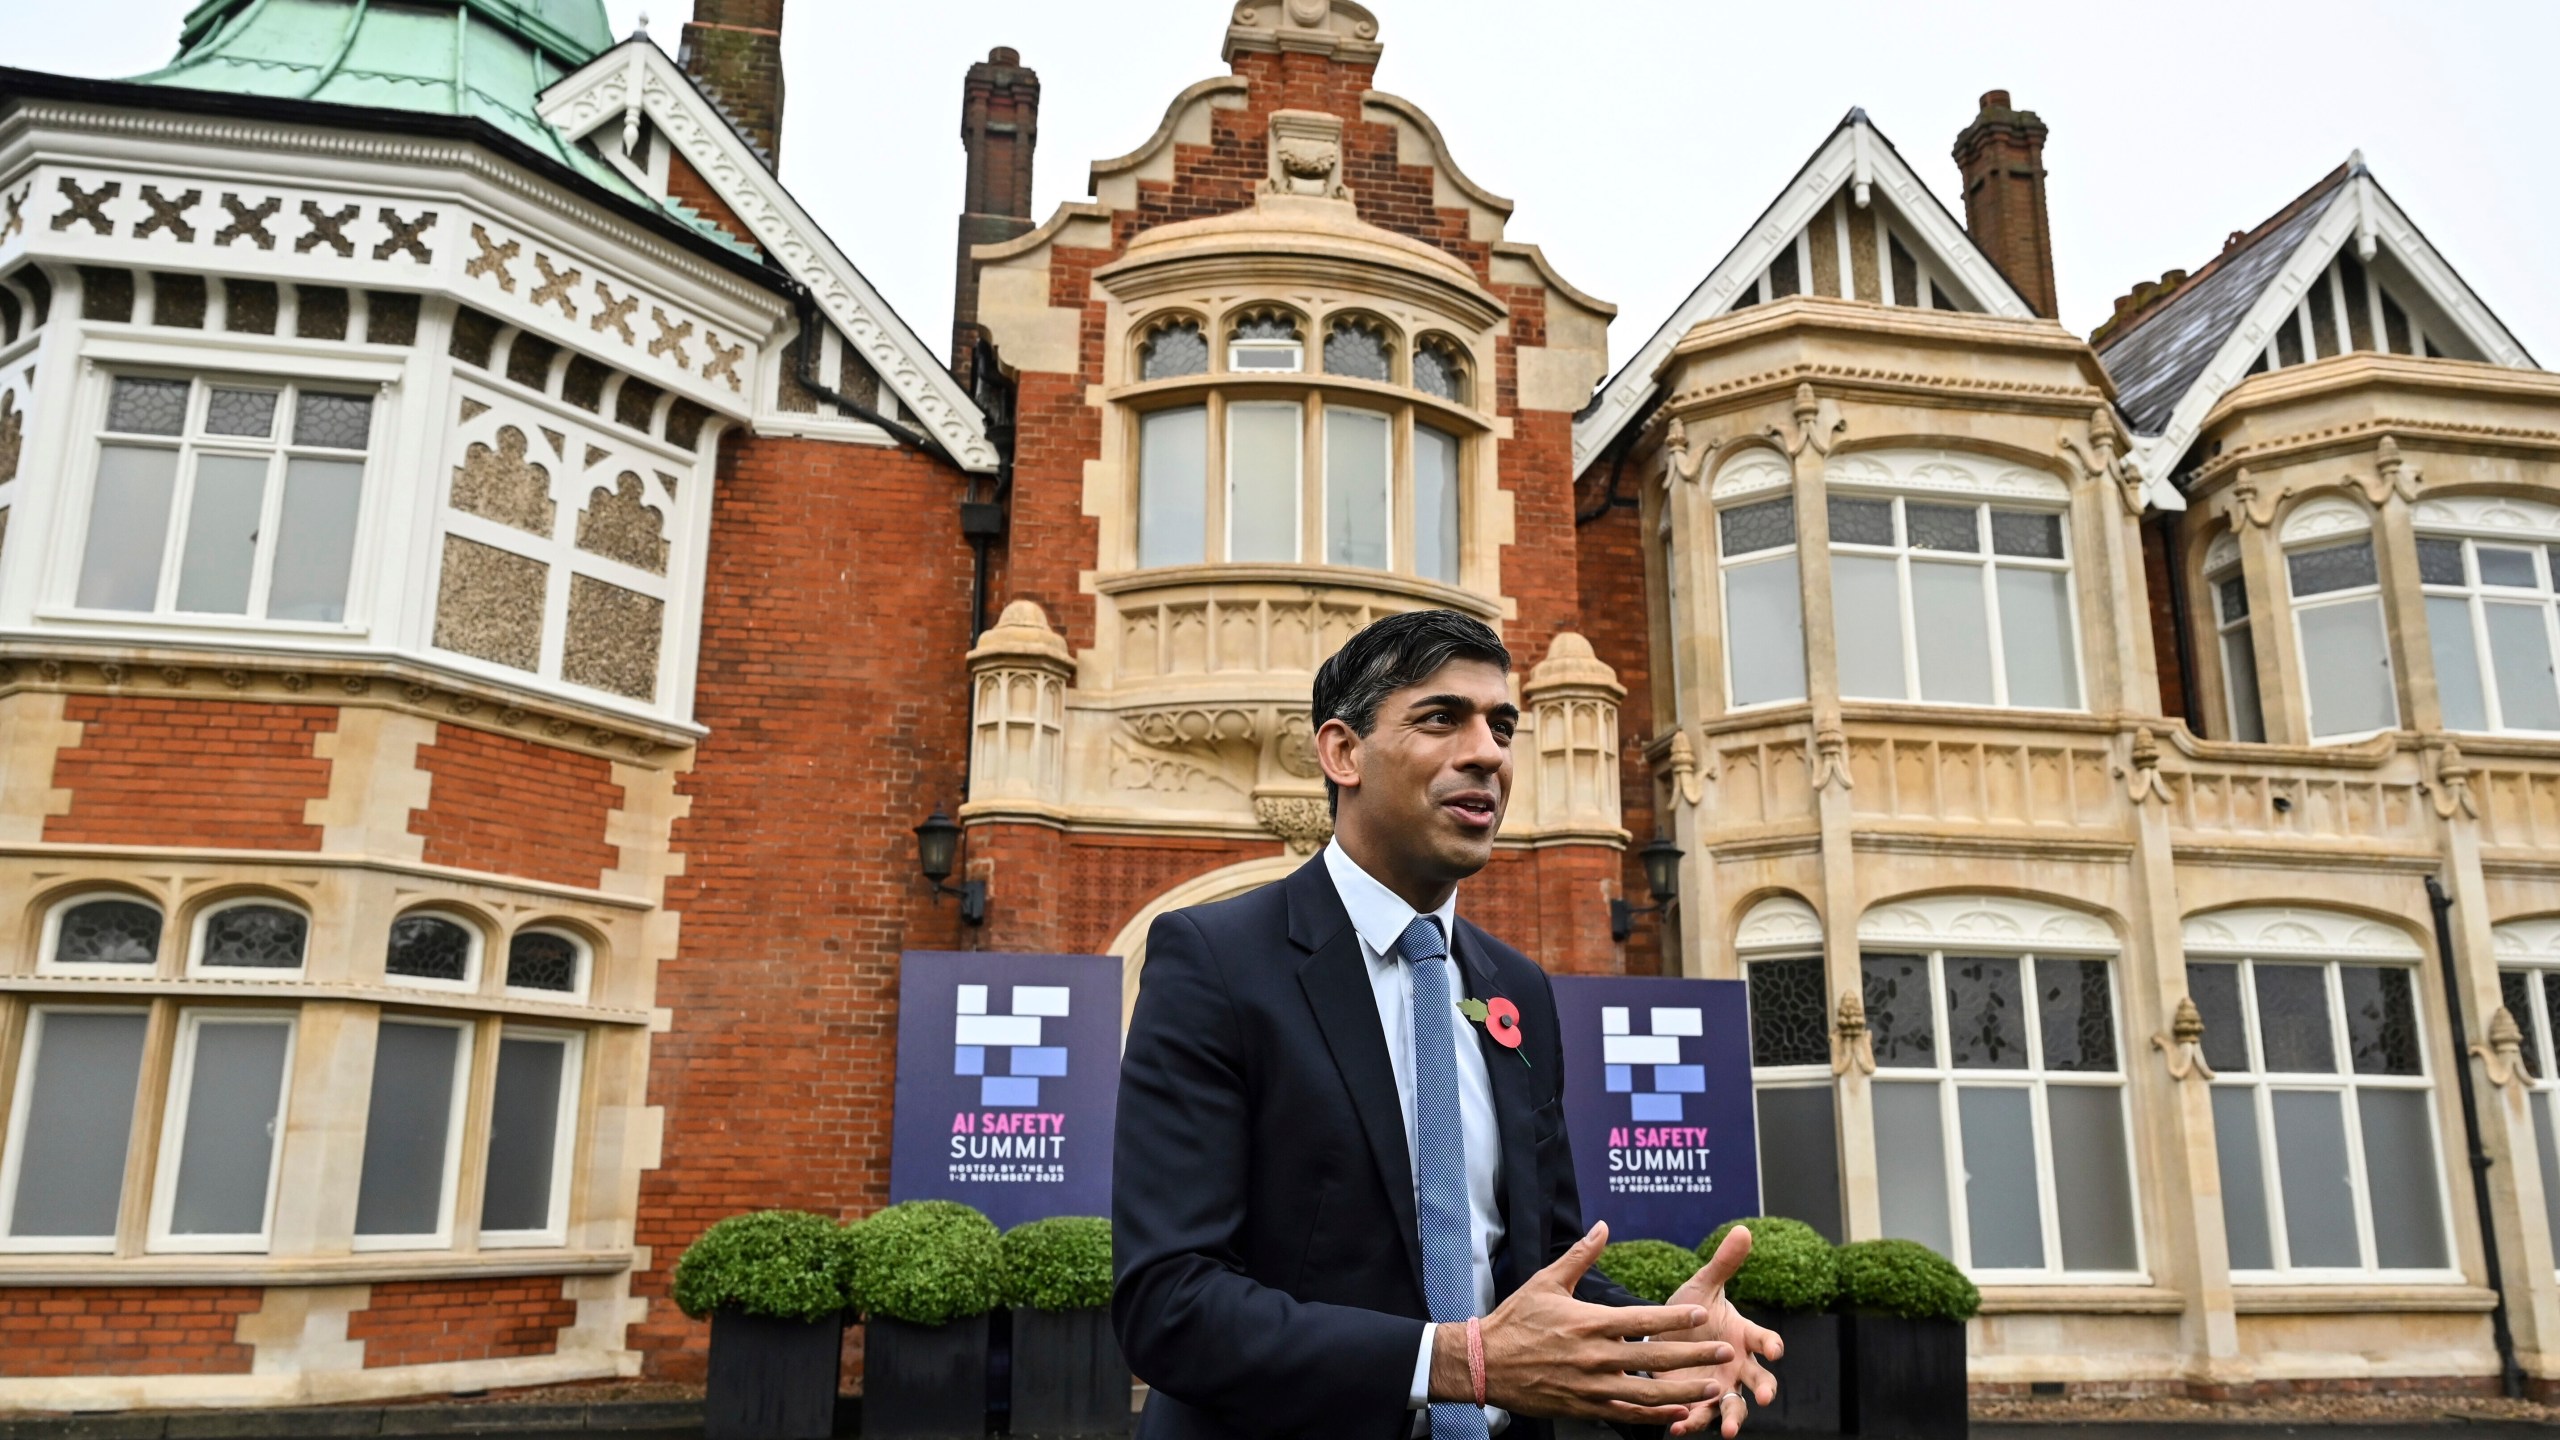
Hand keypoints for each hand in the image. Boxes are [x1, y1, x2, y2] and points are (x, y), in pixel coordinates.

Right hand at [1429, 1222, 1735, 1424]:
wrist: (1485, 1363)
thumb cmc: (1515, 1320)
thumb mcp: (1547, 1282)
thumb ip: (1580, 1256)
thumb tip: (1602, 1226)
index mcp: (1588, 1322)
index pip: (1642, 1319)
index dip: (1674, 1318)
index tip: (1702, 1314)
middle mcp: (1594, 1356)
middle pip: (1654, 1358)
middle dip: (1694, 1356)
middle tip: (1725, 1353)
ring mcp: (1591, 1386)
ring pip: (1647, 1394)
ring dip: (1683, 1391)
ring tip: (1712, 1387)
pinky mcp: (1584, 1408)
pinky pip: (1626, 1416)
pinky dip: (1655, 1417)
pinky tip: (1678, 1414)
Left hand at [1651, 1225, 1783, 1436]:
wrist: (1661, 1334)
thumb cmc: (1689, 1311)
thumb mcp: (1702, 1286)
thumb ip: (1723, 1264)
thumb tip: (1743, 1230)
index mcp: (1743, 1335)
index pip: (1764, 1339)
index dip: (1771, 1344)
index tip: (1774, 1349)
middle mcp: (1738, 1365)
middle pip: (1759, 1380)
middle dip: (1762, 1390)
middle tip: (1762, 1398)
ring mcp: (1720, 1386)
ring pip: (1735, 1407)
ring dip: (1733, 1419)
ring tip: (1729, 1432)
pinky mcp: (1698, 1401)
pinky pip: (1700, 1416)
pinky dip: (1692, 1423)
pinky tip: (1679, 1428)